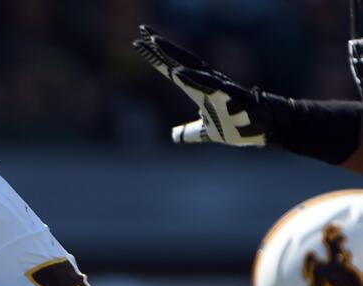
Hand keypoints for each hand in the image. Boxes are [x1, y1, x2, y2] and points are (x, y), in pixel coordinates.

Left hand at [133, 24, 270, 146]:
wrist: (264, 129)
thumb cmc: (237, 125)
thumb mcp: (206, 132)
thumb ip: (190, 132)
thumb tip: (175, 136)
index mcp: (199, 87)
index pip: (173, 68)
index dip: (156, 56)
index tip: (139, 42)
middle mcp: (208, 82)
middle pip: (180, 60)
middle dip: (161, 47)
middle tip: (142, 30)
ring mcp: (218, 87)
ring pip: (191, 67)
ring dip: (172, 55)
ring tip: (154, 43)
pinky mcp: (229, 97)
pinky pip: (209, 86)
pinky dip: (193, 79)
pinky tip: (178, 73)